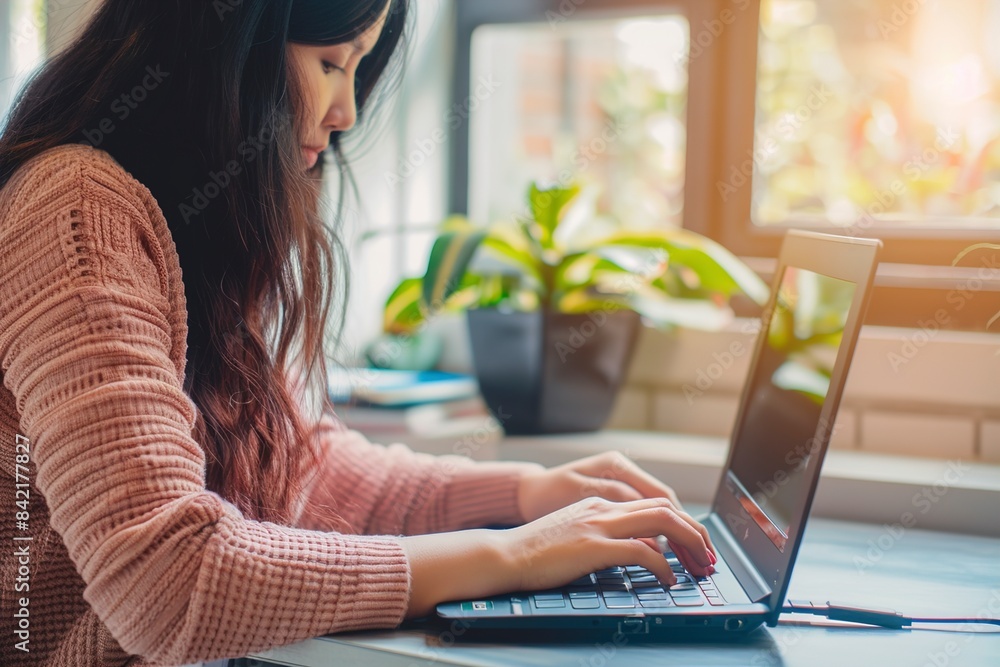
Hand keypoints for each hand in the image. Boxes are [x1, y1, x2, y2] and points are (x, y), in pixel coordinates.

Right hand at [506, 496, 715, 592]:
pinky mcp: (593, 546)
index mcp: (600, 504)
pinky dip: (663, 565)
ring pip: (661, 522)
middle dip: (694, 532)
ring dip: (688, 544)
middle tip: (708, 558)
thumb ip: (606, 536)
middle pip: (665, 508)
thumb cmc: (536, 552)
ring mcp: (599, 525)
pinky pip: (642, 551)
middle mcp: (603, 508)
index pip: (653, 503)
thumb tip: (640, 551)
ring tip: (698, 566)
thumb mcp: (575, 534)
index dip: (682, 524)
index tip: (695, 546)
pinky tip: (668, 579)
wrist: (504, 554)